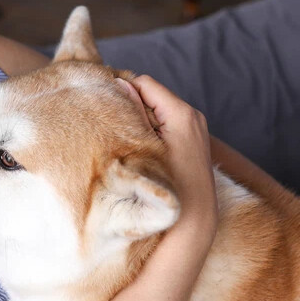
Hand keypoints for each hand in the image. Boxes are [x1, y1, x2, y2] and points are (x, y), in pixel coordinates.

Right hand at [124, 75, 218, 245]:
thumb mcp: (144, 144)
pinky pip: (166, 122)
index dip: (123, 90)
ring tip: (125, 138)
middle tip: (111, 123)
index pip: (144, 83)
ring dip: (140, 119)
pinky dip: (151, 129)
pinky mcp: (192, 138)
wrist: (193, 216)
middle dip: (131, 105)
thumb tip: (119, 85)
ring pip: (157, 109)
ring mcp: (194, 127)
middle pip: (152, 95)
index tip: (104, 105)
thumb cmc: (167, 184)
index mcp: (182, 113)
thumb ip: (133, 112)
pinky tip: (140, 147)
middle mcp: (192, 115)